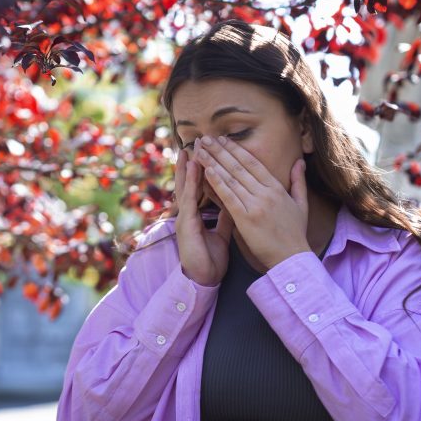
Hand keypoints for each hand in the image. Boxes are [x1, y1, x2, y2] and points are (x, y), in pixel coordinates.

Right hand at [174, 138, 234, 285]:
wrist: (203, 279)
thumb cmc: (210, 258)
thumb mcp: (221, 232)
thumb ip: (227, 216)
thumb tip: (236, 201)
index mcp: (197, 214)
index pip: (200, 186)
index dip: (204, 169)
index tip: (209, 151)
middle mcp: (189, 212)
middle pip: (189, 182)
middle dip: (193, 162)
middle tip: (197, 142)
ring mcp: (185, 216)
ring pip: (186, 186)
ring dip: (187, 166)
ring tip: (192, 147)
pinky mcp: (185, 224)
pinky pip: (188, 198)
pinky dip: (190, 182)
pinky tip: (193, 168)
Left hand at [193, 135, 310, 269]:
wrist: (292, 258)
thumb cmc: (295, 233)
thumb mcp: (301, 204)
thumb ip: (298, 181)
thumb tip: (299, 162)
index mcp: (277, 188)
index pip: (253, 163)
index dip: (236, 150)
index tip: (223, 139)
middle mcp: (266, 193)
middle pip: (238, 167)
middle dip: (220, 151)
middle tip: (205, 138)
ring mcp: (256, 205)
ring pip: (231, 178)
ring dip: (213, 162)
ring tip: (200, 150)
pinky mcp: (246, 218)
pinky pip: (229, 197)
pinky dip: (217, 183)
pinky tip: (207, 171)